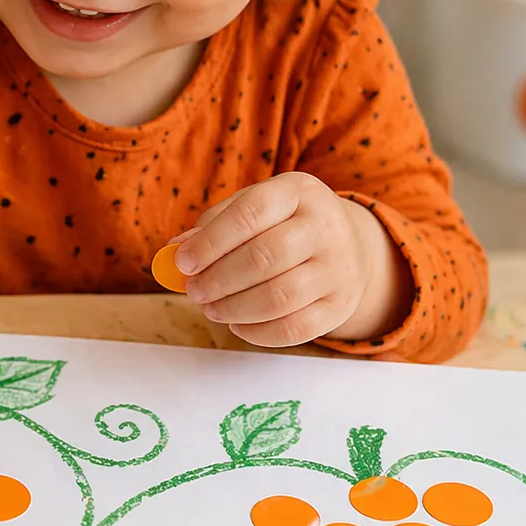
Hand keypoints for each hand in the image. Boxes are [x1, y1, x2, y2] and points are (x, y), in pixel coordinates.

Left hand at [170, 172, 409, 347]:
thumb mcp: (255, 209)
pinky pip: (296, 328)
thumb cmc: (285, 225)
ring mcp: (338, 268)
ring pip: (280, 297)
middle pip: (266, 257)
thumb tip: (176, 251)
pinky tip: (237, 325)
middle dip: (219, 279)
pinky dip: (258, 333)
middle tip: (194, 292)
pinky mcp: (340, 305)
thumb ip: (214, 225)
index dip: (211, 241)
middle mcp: (325, 227)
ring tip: (211, 309)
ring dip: (234, 308)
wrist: (350, 247)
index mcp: (298, 191)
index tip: (182, 263)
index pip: (251, 212)